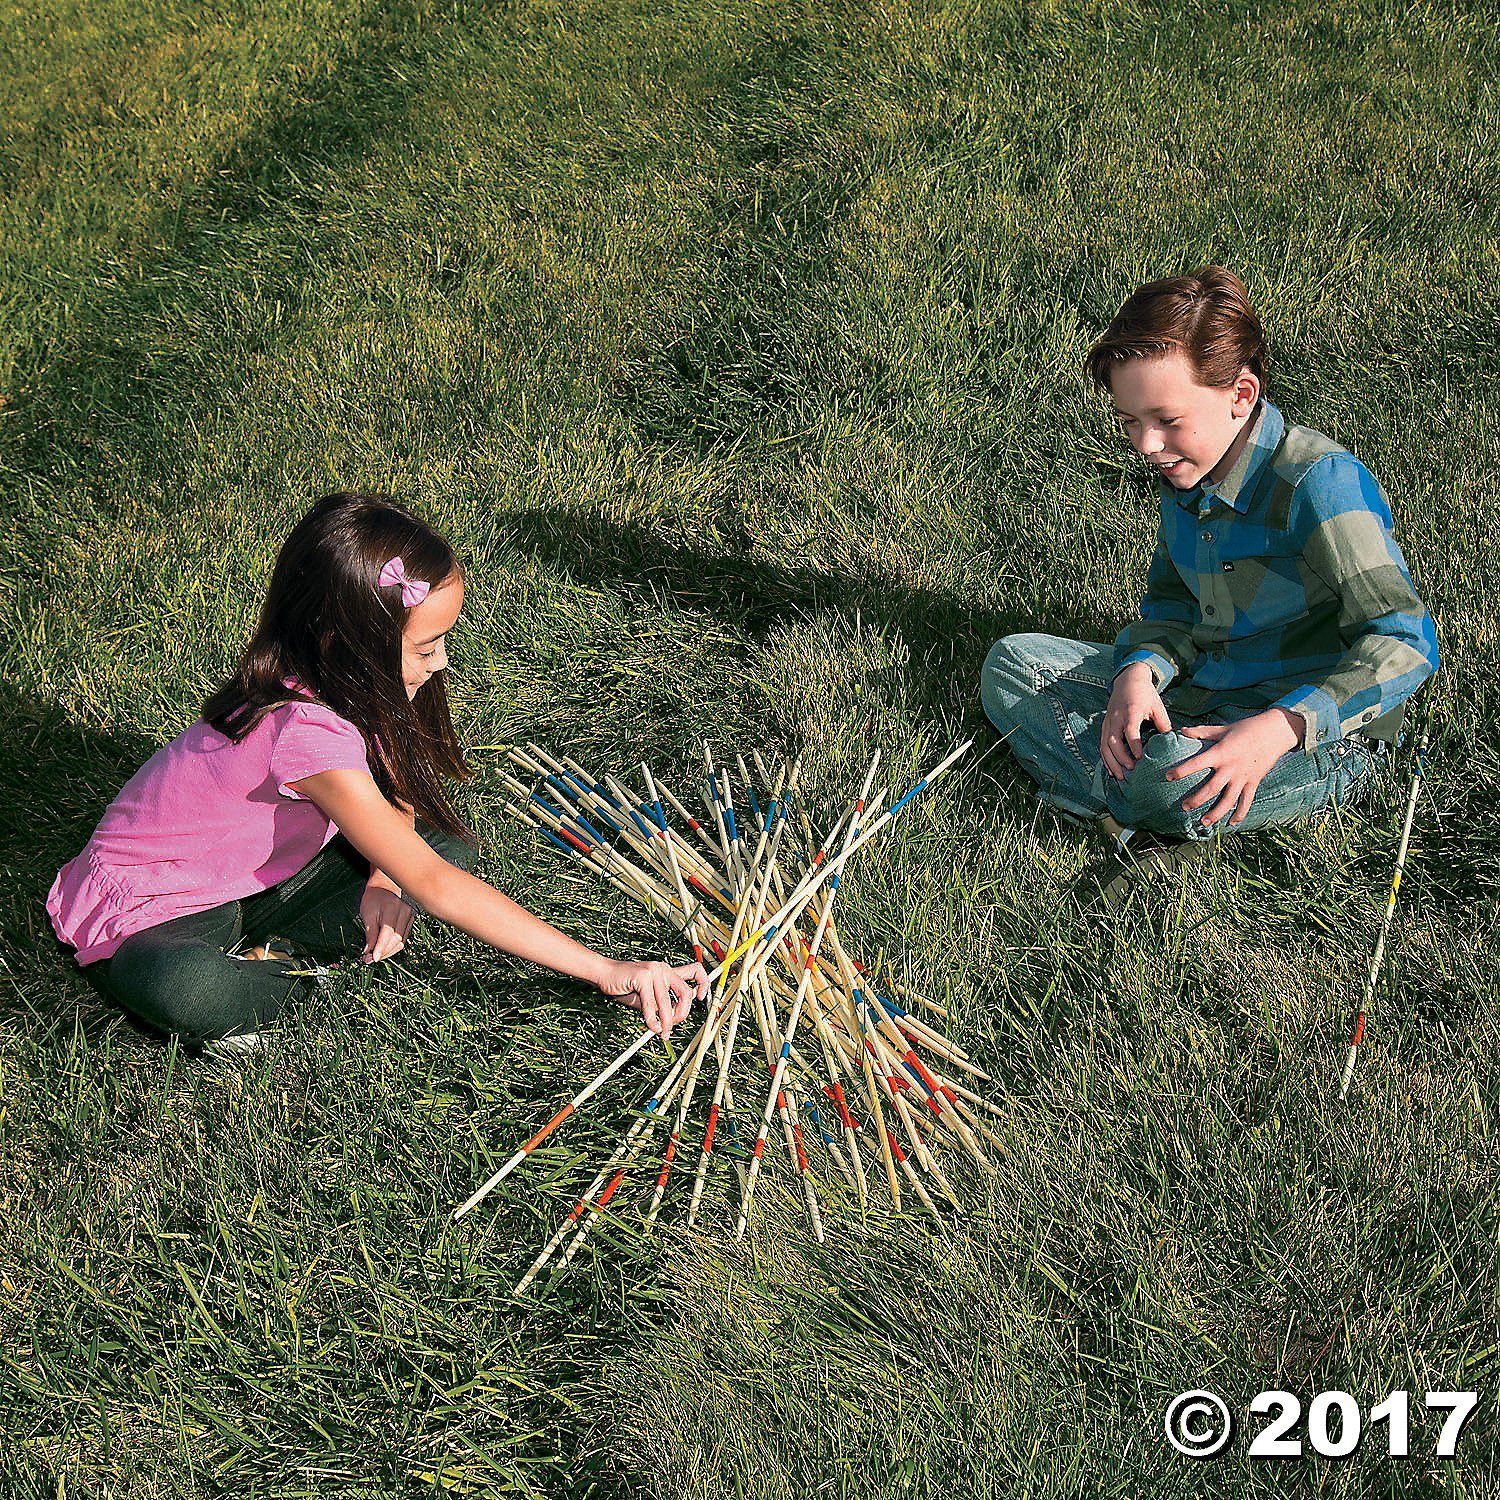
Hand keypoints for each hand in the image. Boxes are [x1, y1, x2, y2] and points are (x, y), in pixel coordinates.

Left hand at [360, 884, 415, 962]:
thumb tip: (369, 952)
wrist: (384, 888)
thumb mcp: (367, 915)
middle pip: (396, 940)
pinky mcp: (411, 922)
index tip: (372, 959)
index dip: (380, 948)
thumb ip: (369, 934)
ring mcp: (410, 917)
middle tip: (368, 960)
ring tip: (374, 957)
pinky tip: (383, 950)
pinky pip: (403, 939)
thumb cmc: (373, 900)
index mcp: (393, 909)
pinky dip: (393, 947)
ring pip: (401, 942)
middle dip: (382, 952)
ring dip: (388, 952)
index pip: (388, 933)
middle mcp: (405, 913)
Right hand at [595, 958, 709, 1037]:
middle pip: (685, 992)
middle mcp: (664, 969)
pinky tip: (651, 1026)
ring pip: (667, 1002)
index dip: (704, 984)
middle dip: (682, 1013)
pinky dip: (652, 1019)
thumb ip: (662, 1005)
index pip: (696, 971)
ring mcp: (654, 971)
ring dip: (666, 1022)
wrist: (605, 974)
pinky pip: (651, 1004)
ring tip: (662, 1032)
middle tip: (673, 1025)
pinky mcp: (643, 977)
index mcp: (668, 971)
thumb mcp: (648, 997)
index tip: (700, 999)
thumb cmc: (626, 986)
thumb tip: (673, 1022)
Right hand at [1101, 662, 1172, 778]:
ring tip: (1119, 776)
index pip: (1129, 731)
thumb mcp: (1157, 706)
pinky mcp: (1104, 725)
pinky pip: (1102, 744)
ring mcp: (1108, 721)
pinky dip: (1105, 758)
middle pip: (1113, 741)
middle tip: (1131, 771)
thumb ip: (1164, 724)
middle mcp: (1116, 717)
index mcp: (1131, 711)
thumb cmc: (1145, 693)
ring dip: (1110, 762)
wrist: (1128, 680)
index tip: (1140, 759)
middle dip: (1120, 758)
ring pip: (1104, 745)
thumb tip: (1171, 743)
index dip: (1133, 746)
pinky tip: (1111, 769)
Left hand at [1165, 708, 1304, 826]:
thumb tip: (1180, 731)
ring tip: (1203, 822)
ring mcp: (1243, 777)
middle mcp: (1231, 768)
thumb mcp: (1222, 728)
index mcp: (1221, 753)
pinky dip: (1239, 814)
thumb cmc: (1245, 728)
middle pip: (1211, 789)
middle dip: (1196, 800)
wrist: (1275, 732)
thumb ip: (1201, 732)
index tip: (1167, 776)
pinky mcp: (1253, 782)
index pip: (1196, 764)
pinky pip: (1246, 802)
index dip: (1181, 771)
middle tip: (1183, 807)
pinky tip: (1230, 823)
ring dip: (1216, 813)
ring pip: (1228, 800)